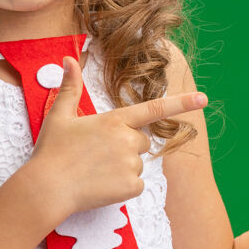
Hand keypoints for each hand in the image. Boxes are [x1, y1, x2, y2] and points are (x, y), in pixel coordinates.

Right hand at [29, 55, 207, 216]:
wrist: (46, 189)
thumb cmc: (51, 152)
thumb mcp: (59, 115)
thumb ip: (70, 87)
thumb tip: (69, 59)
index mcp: (114, 120)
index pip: (154, 108)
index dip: (181, 103)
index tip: (203, 99)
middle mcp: (127, 140)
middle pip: (142, 141)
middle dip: (126, 147)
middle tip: (97, 154)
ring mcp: (130, 164)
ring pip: (137, 164)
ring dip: (122, 168)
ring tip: (94, 171)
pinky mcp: (130, 187)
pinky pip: (136, 185)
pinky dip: (122, 188)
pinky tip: (101, 186)